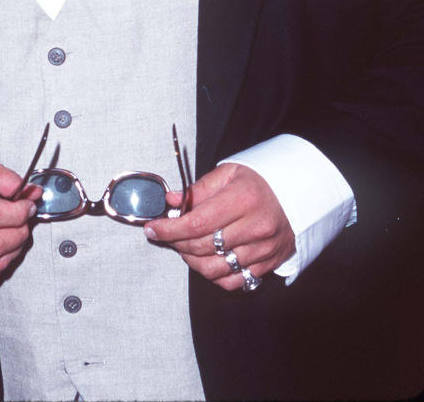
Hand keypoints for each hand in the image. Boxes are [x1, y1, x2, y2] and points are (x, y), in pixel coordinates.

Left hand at [145, 162, 294, 289]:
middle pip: (203, 247)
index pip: (197, 223)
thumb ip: (198, 189)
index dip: (169, 229)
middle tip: (166, 234)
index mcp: (243, 200)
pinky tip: (207, 259)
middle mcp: (255, 228)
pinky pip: (234, 281)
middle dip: (176, 243)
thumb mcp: (229, 173)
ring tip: (185, 246)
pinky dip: (214, 275)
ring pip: (215, 269)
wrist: (301, 193)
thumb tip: (170, 201)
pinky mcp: (268, 264)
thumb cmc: (261, 180)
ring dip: (191, 260)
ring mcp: (263, 250)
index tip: (153, 228)